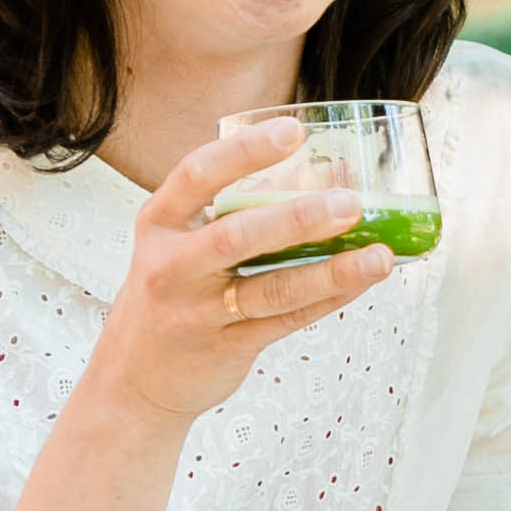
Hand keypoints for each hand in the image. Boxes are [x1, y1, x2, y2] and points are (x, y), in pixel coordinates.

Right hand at [84, 116, 397, 425]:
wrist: (132, 380)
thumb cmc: (171, 294)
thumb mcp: (182, 243)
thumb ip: (238, 210)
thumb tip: (319, 174)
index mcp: (159, 224)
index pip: (196, 176)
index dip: (244, 152)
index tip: (293, 131)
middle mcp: (172, 267)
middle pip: (236, 236)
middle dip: (296, 218)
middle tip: (350, 202)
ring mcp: (196, 312)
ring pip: (270, 288)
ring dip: (330, 271)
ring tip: (379, 255)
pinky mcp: (225, 348)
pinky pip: (285, 321)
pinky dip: (327, 299)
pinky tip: (360, 282)